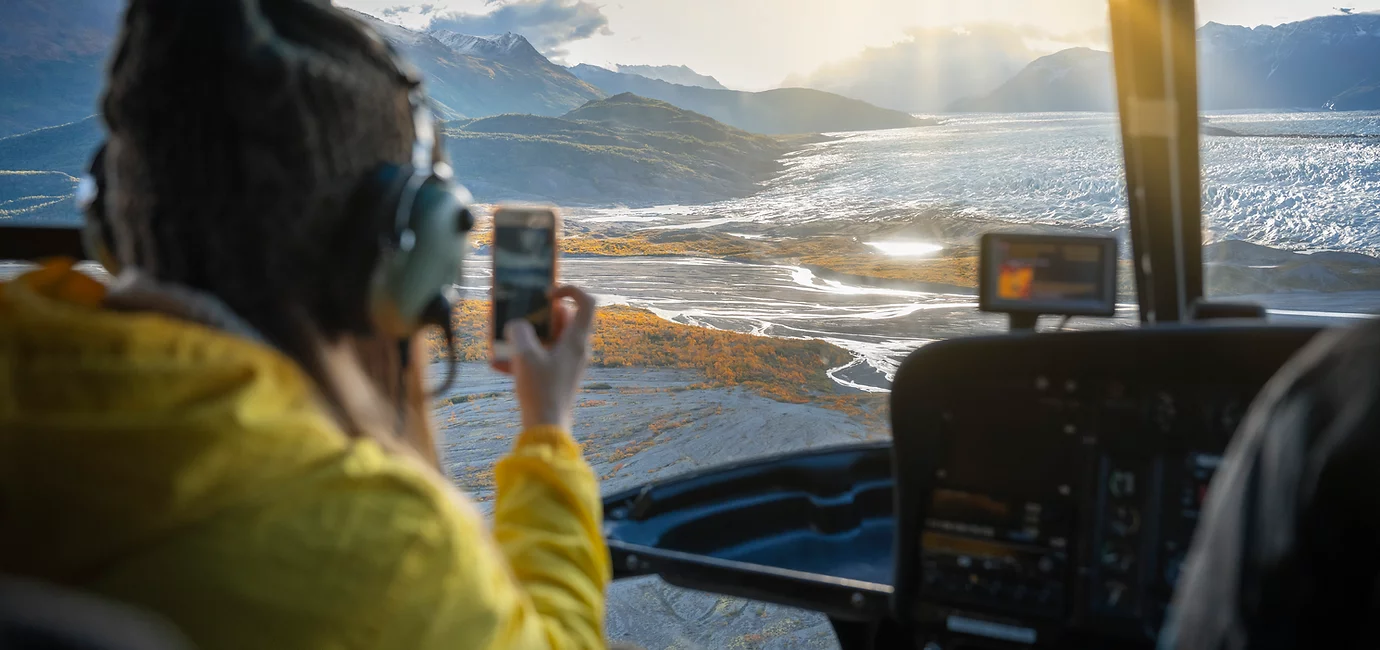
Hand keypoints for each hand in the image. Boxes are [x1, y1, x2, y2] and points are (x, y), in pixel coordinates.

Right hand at [504, 286, 595, 430]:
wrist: (546, 427)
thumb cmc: (540, 390)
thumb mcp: (525, 356)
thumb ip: (519, 332)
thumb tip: (517, 325)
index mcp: (576, 340)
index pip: (587, 302)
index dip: (570, 290)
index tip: (547, 293)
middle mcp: (576, 350)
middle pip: (564, 319)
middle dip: (539, 315)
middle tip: (520, 315)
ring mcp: (568, 363)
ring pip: (549, 339)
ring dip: (527, 336)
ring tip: (504, 340)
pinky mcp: (557, 376)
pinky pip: (541, 358)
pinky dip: (524, 357)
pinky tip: (498, 364)